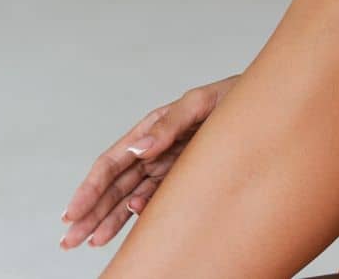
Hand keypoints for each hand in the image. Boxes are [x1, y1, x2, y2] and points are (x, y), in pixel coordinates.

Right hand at [58, 74, 241, 249]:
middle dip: (91, 212)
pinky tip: (124, 230)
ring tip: (88, 242)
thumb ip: (169, 123)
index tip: (72, 213)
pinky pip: (155, 199)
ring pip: (129, 196)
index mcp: (151, 129)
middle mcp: (154, 149)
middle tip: (70, 240)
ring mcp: (168, 165)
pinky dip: (137, 215)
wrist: (269, 104)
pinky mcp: (184, 177)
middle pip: (114, 185)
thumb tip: (137, 147)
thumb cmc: (234, 96)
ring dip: (108, 219)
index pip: (112, 162)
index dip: (89, 188)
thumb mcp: (203, 102)